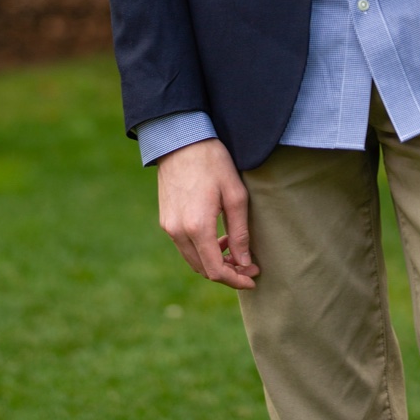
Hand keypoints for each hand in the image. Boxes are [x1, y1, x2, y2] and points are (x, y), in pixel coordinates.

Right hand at [156, 137, 259, 289]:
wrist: (181, 140)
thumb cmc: (213, 162)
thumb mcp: (235, 195)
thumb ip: (240, 232)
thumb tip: (245, 262)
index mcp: (197, 227)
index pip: (216, 270)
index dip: (236, 279)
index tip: (253, 277)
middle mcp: (178, 232)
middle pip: (203, 270)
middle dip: (227, 273)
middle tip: (248, 265)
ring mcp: (169, 227)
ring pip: (193, 260)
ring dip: (214, 262)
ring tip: (235, 250)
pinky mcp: (166, 219)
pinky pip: (184, 247)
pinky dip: (202, 250)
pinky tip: (217, 238)